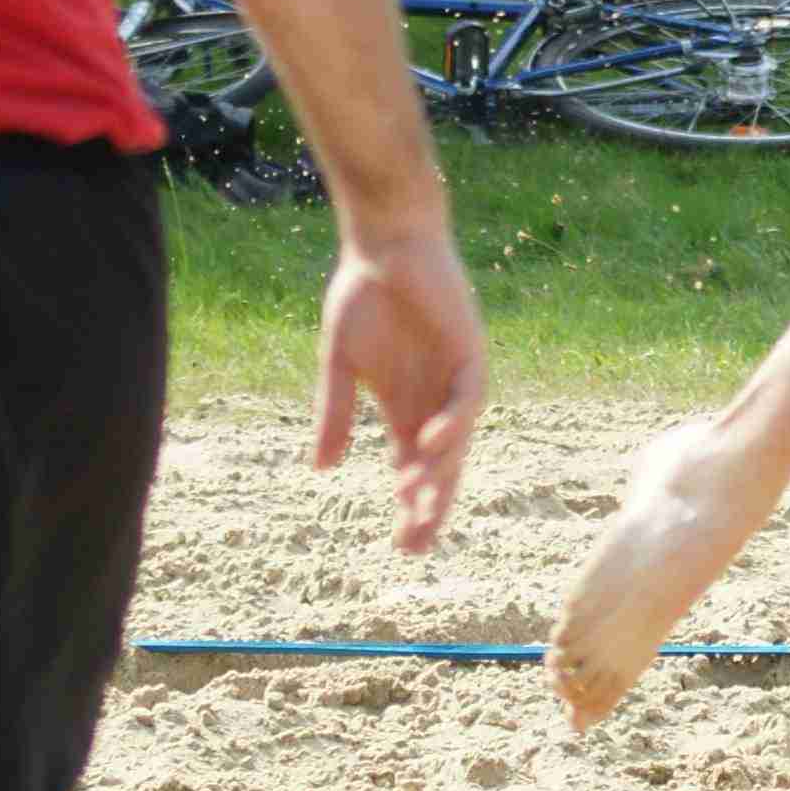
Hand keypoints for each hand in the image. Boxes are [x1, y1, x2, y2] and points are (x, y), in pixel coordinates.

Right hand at [312, 216, 489, 552]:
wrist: (385, 243)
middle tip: (417, 543)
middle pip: (438, 466)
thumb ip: (334, 412)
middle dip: (430, 504)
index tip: (403, 547)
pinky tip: (431, 443)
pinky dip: (453, 422)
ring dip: (440, 471)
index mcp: (403, 405)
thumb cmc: (362, 295)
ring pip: (455, 439)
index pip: (412, 468)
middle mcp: (433, 399)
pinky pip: (468, 396)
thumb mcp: (339, 363)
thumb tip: (319, 470)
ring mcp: (454, 377)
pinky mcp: (469, 351)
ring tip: (421, 504)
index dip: (411, 506)